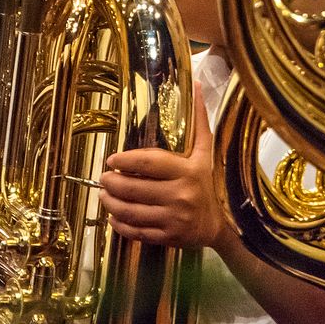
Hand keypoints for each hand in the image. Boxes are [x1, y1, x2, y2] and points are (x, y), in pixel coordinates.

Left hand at [99, 83, 224, 248]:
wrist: (222, 225)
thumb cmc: (208, 182)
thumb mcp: (206, 151)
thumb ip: (199, 120)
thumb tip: (195, 85)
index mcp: (187, 171)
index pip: (149, 163)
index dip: (126, 161)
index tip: (111, 159)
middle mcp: (181, 196)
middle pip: (136, 188)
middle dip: (112, 183)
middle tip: (102, 178)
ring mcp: (174, 219)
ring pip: (133, 212)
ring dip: (112, 203)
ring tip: (103, 194)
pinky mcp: (169, 237)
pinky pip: (139, 232)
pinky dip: (121, 226)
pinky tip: (113, 217)